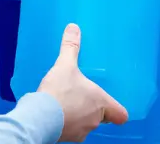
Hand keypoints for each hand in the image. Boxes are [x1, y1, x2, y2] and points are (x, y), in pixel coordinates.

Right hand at [38, 24, 128, 142]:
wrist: (40, 117)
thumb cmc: (59, 92)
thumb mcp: (65, 65)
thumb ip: (71, 47)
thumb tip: (74, 27)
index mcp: (100, 103)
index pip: (120, 114)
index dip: (116, 110)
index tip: (110, 105)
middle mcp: (95, 120)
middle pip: (101, 118)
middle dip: (92, 108)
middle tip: (80, 97)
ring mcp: (82, 132)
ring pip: (86, 125)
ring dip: (79, 116)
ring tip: (66, 104)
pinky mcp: (67, 139)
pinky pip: (71, 132)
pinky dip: (66, 124)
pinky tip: (56, 115)